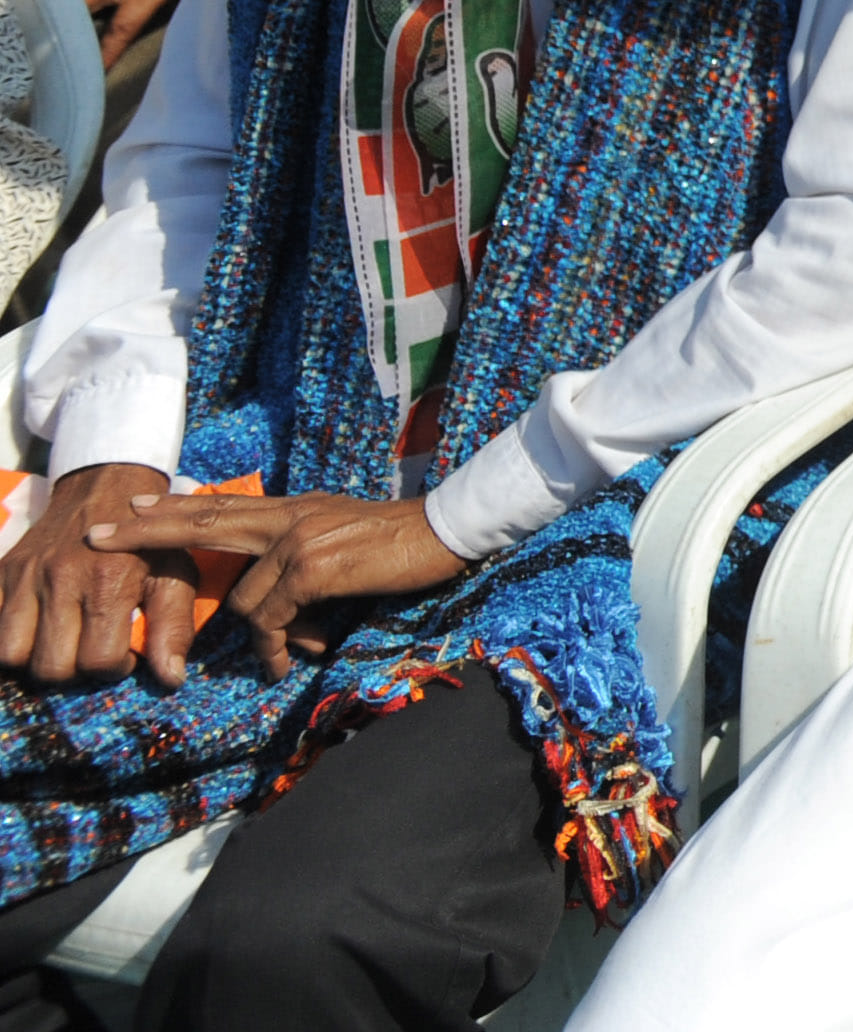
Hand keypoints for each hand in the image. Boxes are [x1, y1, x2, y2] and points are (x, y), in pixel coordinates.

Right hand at [0, 466, 194, 685]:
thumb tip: (170, 679)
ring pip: (10, 653)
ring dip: (36, 658)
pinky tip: (37, 630)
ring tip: (63, 643)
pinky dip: (10, 637)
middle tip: (89, 650)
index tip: (122, 654)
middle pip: (49, 665)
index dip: (113, 668)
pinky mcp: (1, 573)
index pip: (97, 660)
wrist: (105, 490)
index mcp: (108, 580)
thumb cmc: (147, 540)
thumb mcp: (174, 575)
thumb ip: (173, 628)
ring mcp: (24, 576)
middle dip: (73, 670)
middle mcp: (60, 578)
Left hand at [92, 491, 461, 681]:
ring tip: (277, 659)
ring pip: (244, 599)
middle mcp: (288, 517)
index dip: (175, 506)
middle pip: (202, 523)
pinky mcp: (311, 567)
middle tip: (96, 536)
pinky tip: (285, 659)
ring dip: (258, 638)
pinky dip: (275, 644)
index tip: (133, 504)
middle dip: (145, 531)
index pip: (223, 505)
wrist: (444, 531)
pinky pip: (272, 616)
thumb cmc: (398, 543)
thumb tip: (276, 613)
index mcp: (293, 509)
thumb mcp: (339, 542)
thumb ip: (300, 562)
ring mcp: (296, 540)